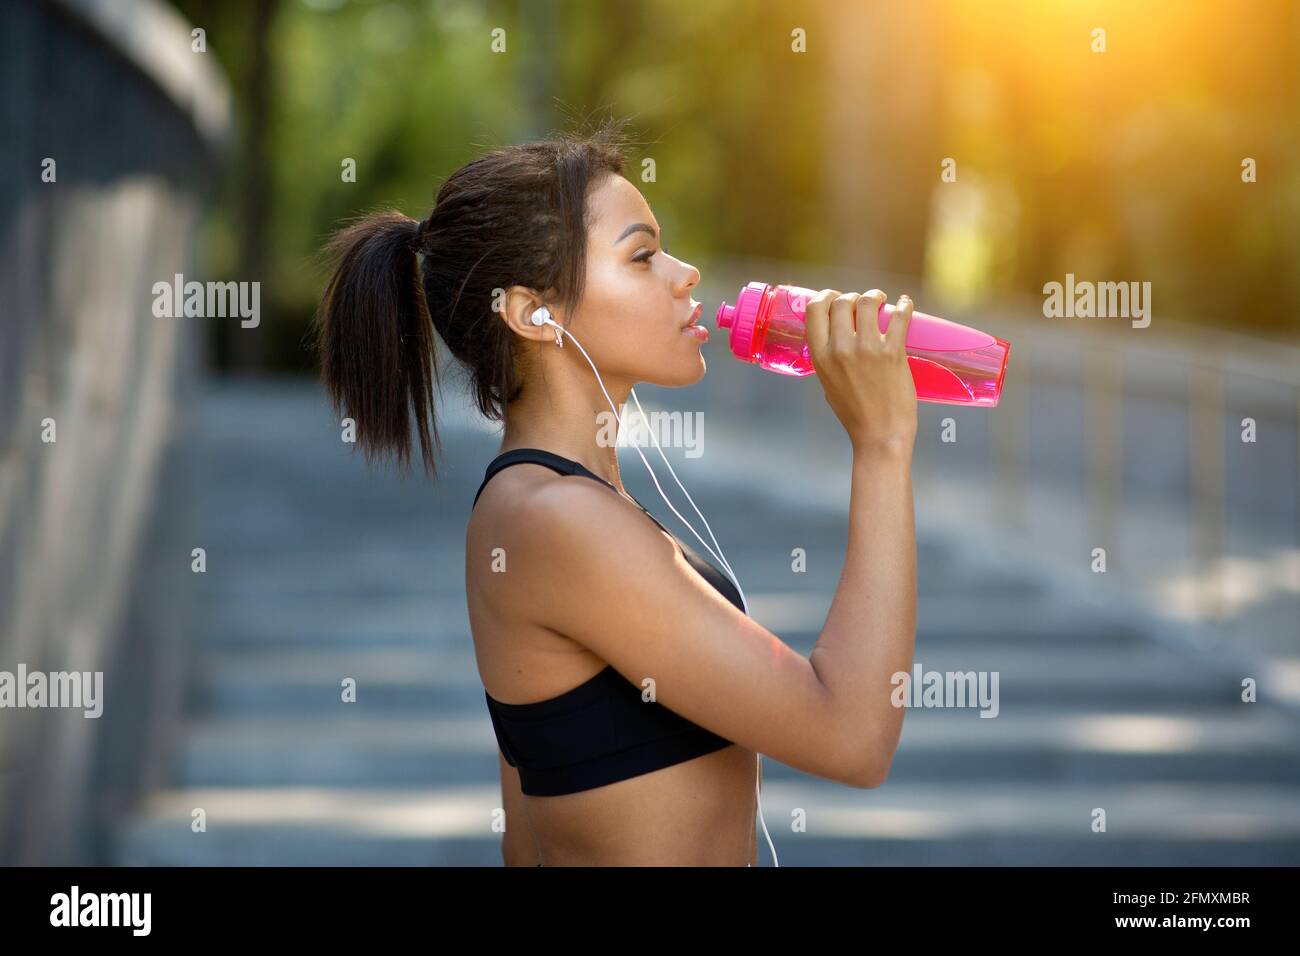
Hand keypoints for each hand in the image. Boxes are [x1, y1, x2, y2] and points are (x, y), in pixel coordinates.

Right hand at [804, 289, 917, 454]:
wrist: (880, 435)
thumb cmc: (854, 413)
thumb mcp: (828, 383)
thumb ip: (827, 358)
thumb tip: (835, 335)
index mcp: (821, 357)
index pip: (815, 310)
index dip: (825, 296)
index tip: (834, 296)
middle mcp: (840, 349)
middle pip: (841, 302)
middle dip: (852, 296)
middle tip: (863, 302)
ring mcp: (867, 349)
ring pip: (868, 302)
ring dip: (875, 296)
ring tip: (881, 301)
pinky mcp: (893, 352)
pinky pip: (899, 317)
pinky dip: (904, 306)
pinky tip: (905, 304)